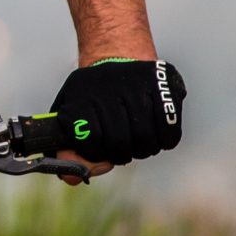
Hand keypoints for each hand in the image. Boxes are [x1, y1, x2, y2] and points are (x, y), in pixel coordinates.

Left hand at [50, 59, 185, 184]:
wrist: (117, 56)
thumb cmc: (91, 98)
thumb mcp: (69, 115)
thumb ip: (66, 148)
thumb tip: (71, 179)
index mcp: (80, 95)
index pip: (88, 140)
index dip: (93, 153)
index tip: (95, 150)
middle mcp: (108, 88)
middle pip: (119, 143)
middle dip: (119, 154)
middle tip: (119, 150)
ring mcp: (138, 87)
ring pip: (146, 140)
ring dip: (142, 149)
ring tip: (136, 142)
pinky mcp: (165, 88)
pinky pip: (170, 132)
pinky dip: (164, 141)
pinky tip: (155, 135)